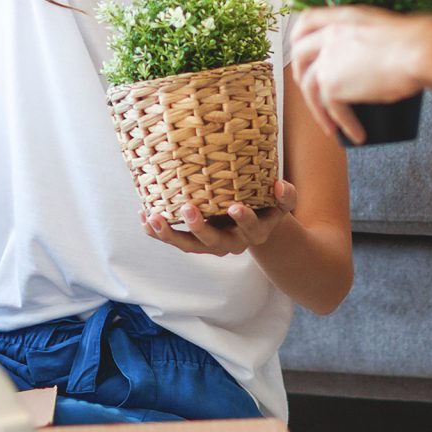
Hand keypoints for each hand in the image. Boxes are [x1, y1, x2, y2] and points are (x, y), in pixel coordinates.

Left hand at [142, 179, 298, 256]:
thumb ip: (286, 196)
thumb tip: (279, 185)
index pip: (250, 228)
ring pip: (188, 245)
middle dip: (199, 227)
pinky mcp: (192, 240)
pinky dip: (157, 231)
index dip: (244, 220)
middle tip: (187, 207)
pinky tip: (145, 217)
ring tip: (153, 218)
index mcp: (254, 233)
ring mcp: (209, 244)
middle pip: (213, 242)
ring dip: (169, 234)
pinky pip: (173, 239)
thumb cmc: (266, 206)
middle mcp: (230, 243)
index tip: (235, 207)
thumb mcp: (281, 202)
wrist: (254, 224)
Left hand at [286, 8, 431, 144]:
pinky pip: (331, 110)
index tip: (303, 52)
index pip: (307, 21)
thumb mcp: (382, 27)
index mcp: (342, 17)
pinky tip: (357, 134)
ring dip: (319, 111)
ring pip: (310, 89)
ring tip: (331, 126)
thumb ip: (364, 36)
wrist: (417, 52)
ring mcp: (327, 60)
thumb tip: (365, 56)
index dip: (299, 37)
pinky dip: (344, 125)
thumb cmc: (414, 41)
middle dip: (302, 76)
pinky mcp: (332, 85)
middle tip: (313, 93)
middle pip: (299, 56)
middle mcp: (329, 35)